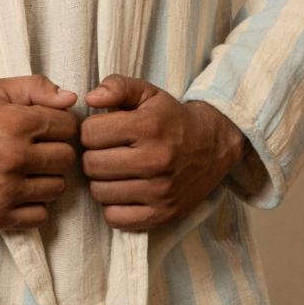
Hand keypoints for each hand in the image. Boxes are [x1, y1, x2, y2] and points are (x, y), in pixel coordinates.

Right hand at [0, 74, 79, 231]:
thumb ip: (37, 87)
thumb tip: (72, 100)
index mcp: (17, 123)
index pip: (68, 127)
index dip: (59, 125)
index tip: (44, 128)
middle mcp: (14, 157)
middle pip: (67, 159)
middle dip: (55, 151)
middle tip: (36, 149)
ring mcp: (6, 190)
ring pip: (58, 188)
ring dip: (47, 178)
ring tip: (27, 169)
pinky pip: (41, 216)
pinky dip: (34, 205)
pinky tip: (19, 190)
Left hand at [81, 75, 247, 230]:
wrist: (213, 145)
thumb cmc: (171, 118)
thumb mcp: (147, 92)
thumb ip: (116, 86)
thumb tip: (90, 99)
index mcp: (148, 127)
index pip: (89, 134)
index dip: (90, 130)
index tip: (103, 130)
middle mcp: (154, 160)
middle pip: (92, 165)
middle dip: (93, 155)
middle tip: (107, 150)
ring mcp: (160, 191)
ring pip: (99, 192)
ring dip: (101, 180)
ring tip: (115, 169)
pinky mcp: (163, 214)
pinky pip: (115, 218)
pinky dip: (113, 205)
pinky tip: (123, 190)